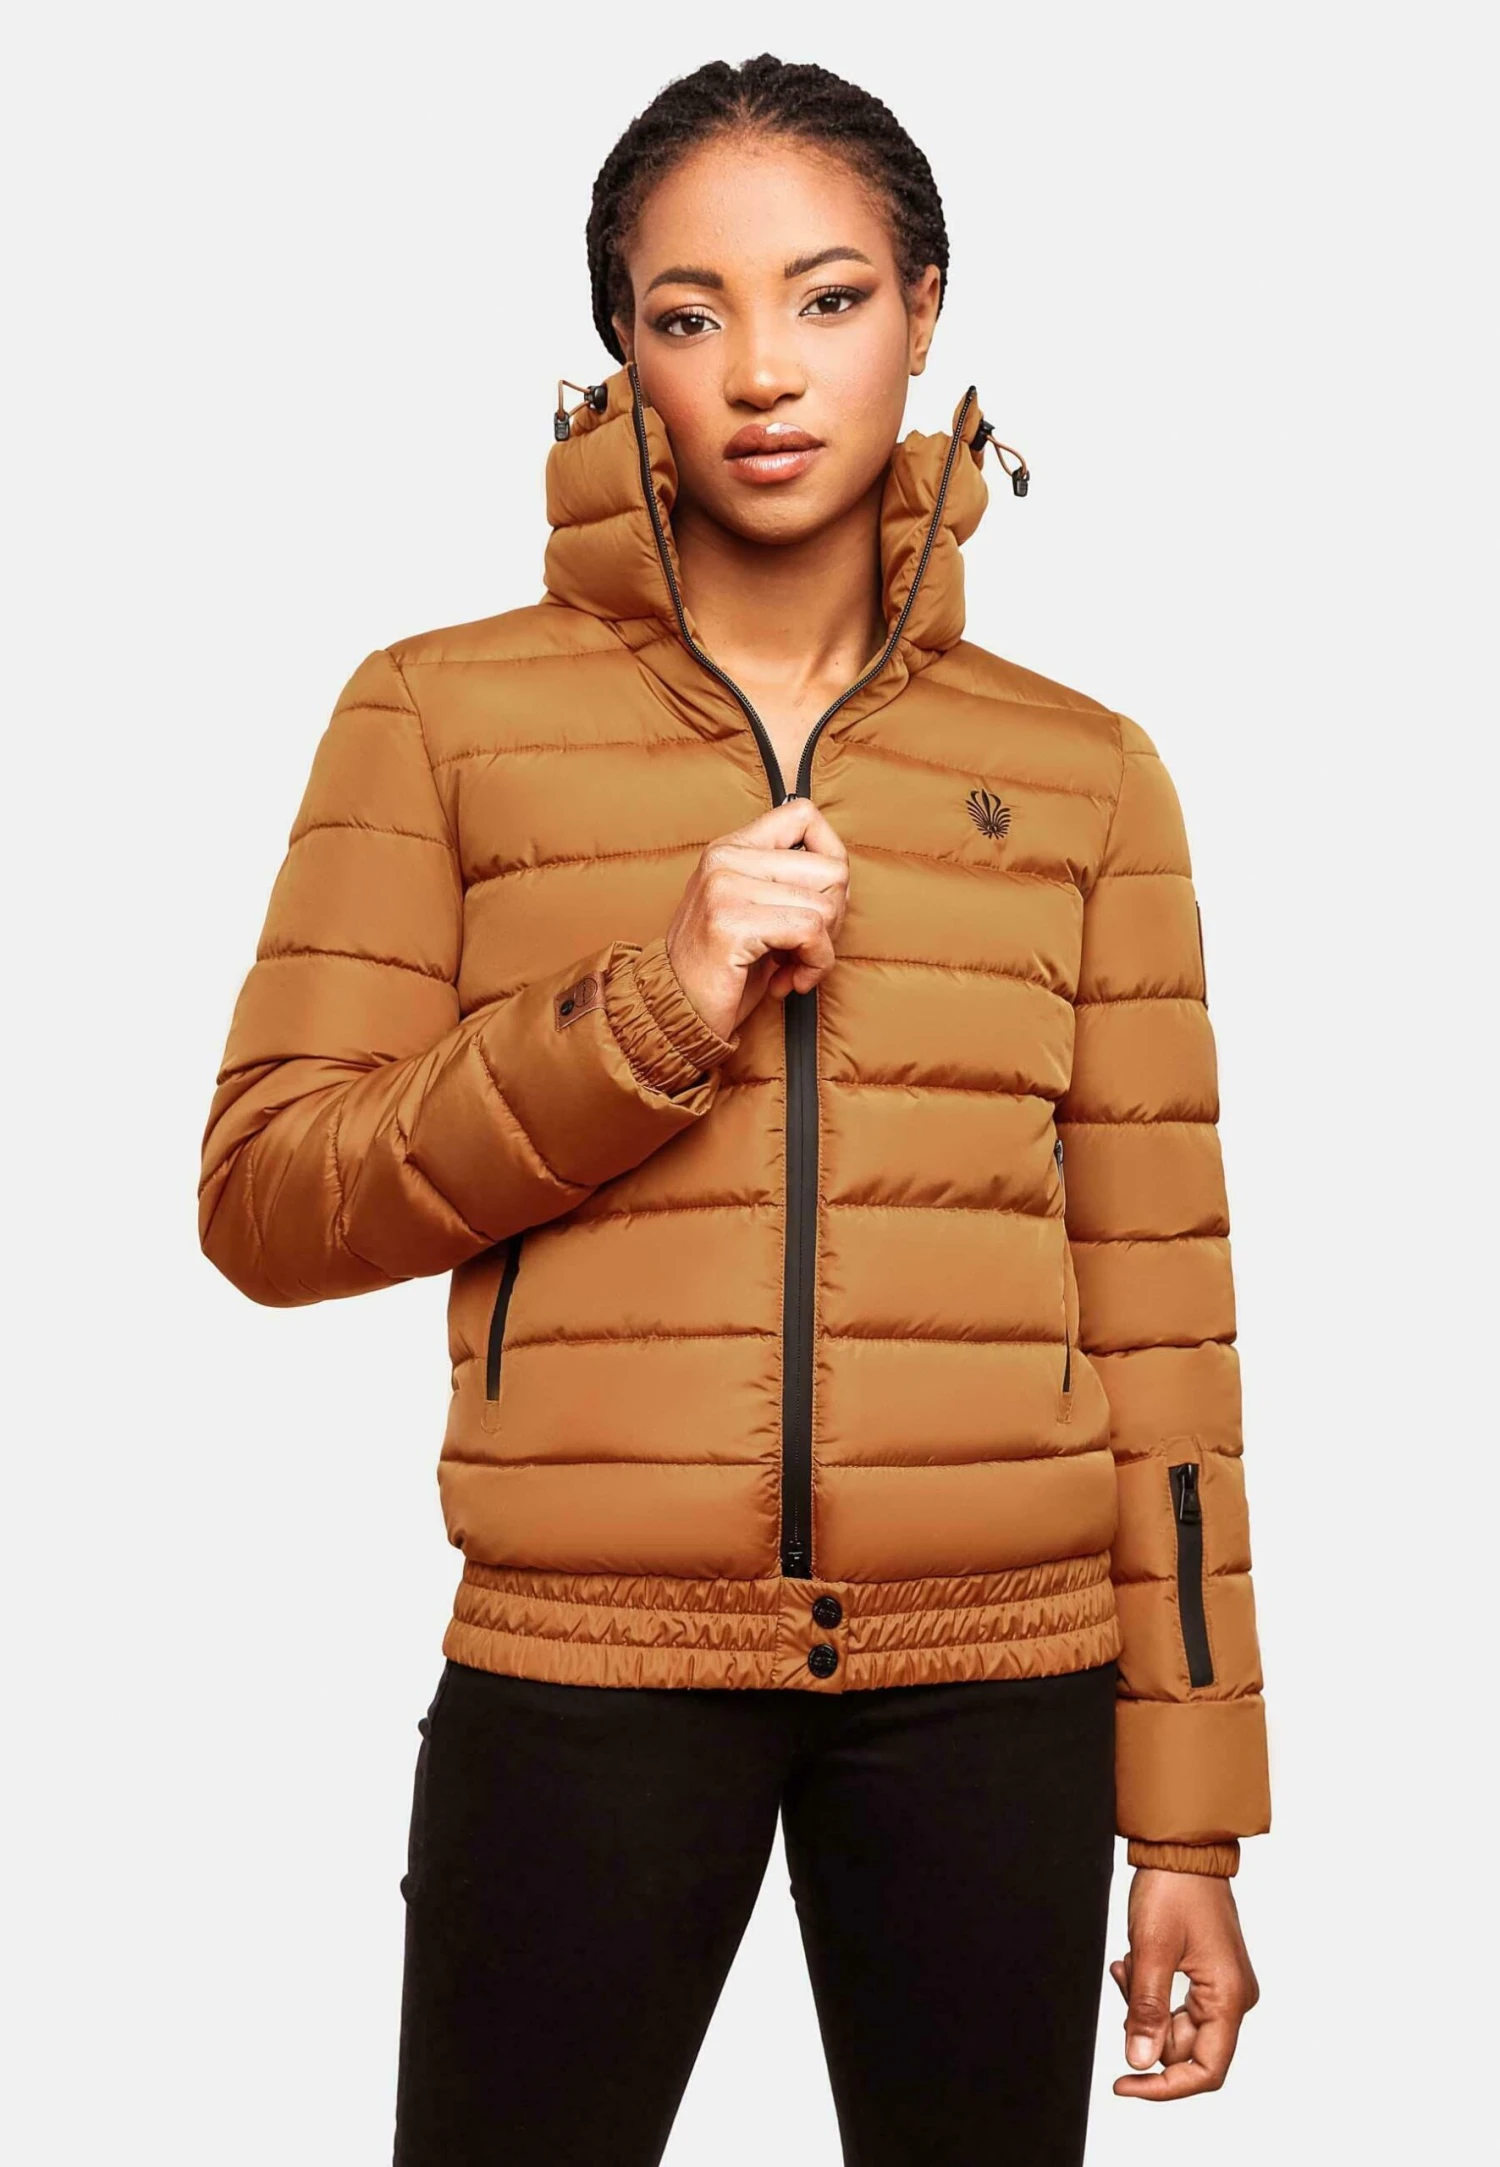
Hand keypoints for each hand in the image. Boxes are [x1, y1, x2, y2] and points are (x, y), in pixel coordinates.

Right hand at [664, 797, 850, 1040]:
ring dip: (822, 949)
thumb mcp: (755, 912)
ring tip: (792, 968)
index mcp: (730, 849)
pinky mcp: (732, 922)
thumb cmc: (725, 971)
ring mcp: (725, 887)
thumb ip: (787, 883)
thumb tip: (841, 875)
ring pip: (825, 905)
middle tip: (806, 947)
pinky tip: (789, 982)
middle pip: (831, 868)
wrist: (676, 1014)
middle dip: (834, 917)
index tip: (819, 902)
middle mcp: (725, 858)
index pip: (803, 814)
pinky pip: (811, 932)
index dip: (831, 859)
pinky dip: (814, 965)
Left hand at [1110, 1867, 1259, 2099]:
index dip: (1164, 2086)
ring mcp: (1222, 1987)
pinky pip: (1176, 2002)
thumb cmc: (1176, 1889)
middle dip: (1145, 2023)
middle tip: (1125, 1979)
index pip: (1205, 2071)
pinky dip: (1151, 1988)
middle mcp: (1233, 1999)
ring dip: (1144, 2002)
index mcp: (1229, 1998)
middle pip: (1184, 2047)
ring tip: (1129, 1963)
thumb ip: (1146, 2010)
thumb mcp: (1152, 1950)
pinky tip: (1134, 1961)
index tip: (1124, 2083)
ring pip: (1175, 2024)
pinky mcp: (1209, 1975)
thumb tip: (1139, 2061)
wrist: (1184, 1848)